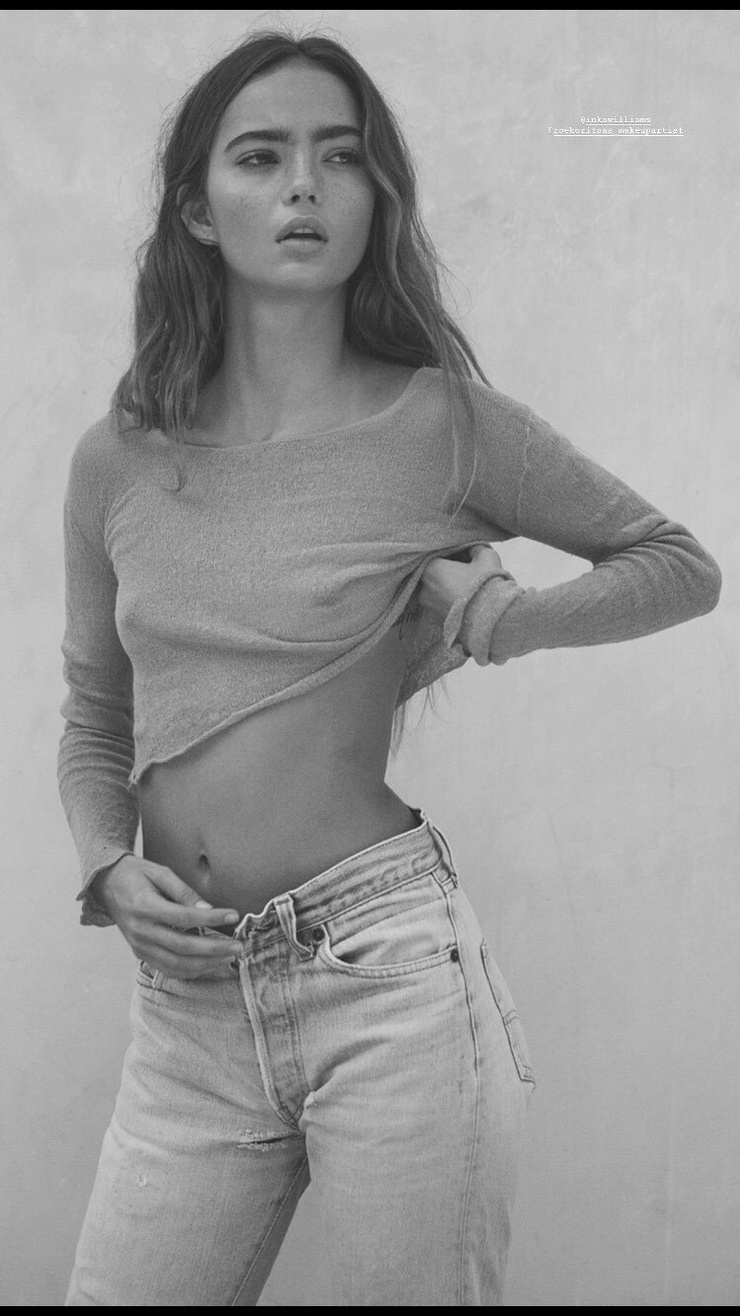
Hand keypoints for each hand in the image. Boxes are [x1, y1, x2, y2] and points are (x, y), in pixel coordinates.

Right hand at [91, 854, 240, 978]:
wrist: (106, 885)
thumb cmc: (135, 874)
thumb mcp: (160, 872)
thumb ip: (183, 891)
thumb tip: (207, 908)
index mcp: (145, 907)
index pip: (185, 917)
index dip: (212, 918)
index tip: (233, 915)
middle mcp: (140, 931)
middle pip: (183, 947)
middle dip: (215, 949)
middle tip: (238, 947)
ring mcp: (139, 945)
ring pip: (177, 964)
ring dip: (206, 964)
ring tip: (228, 957)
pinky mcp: (140, 953)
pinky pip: (167, 969)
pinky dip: (190, 971)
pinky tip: (208, 964)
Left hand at [418, 544, 503, 623]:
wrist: (492, 620)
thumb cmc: (487, 585)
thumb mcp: (486, 557)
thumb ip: (475, 549)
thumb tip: (472, 550)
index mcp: (431, 569)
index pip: (436, 556)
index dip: (452, 555)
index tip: (465, 557)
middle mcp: (424, 589)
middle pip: (434, 575)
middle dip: (447, 573)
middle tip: (466, 574)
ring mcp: (428, 608)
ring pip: (436, 592)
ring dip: (447, 590)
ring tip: (467, 591)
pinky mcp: (436, 623)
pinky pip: (440, 608)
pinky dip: (449, 605)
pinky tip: (465, 605)